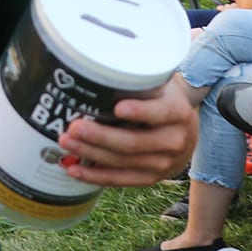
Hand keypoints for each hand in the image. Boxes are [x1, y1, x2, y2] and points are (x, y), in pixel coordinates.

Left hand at [58, 73, 195, 184]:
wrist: (185, 129)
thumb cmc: (161, 99)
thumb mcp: (159, 84)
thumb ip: (136, 81)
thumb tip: (94, 70)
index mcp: (177, 112)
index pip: (161, 113)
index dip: (140, 112)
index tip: (118, 108)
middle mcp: (174, 140)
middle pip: (134, 142)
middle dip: (100, 137)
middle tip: (74, 127)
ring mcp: (164, 163)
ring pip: (123, 162)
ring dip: (91, 154)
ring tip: (67, 142)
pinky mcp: (151, 178)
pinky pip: (121, 180)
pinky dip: (95, 176)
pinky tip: (74, 169)